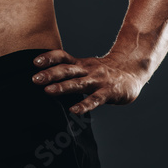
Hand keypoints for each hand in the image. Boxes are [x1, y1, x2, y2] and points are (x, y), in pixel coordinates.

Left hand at [31, 49, 147, 114]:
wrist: (132, 70)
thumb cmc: (104, 72)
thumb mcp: (85, 67)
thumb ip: (69, 71)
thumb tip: (43, 78)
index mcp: (81, 64)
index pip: (62, 57)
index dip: (49, 57)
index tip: (34, 62)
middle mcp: (87, 70)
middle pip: (67, 70)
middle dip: (50, 74)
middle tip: (35, 79)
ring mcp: (98, 81)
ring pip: (79, 83)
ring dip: (63, 87)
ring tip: (48, 91)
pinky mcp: (109, 92)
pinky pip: (95, 99)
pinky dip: (84, 105)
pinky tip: (74, 110)